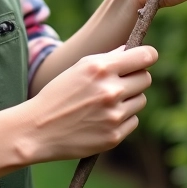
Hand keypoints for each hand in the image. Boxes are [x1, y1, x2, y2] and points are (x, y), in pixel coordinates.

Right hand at [19, 46, 156, 162]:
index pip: (144, 56)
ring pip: (141, 100)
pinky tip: (102, 119)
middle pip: (146, 78)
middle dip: (136, 78)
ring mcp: (114, 114)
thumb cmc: (57, 95)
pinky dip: (122, 118)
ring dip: (129, 99)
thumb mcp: (78, 68)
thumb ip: (107, 59)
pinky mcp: (115, 136)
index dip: (148, 56)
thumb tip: (131, 51)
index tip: (147, 57)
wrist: (38, 129)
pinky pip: (133, 120)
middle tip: (121, 82)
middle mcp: (110, 90)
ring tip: (106, 103)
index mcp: (100, 68)